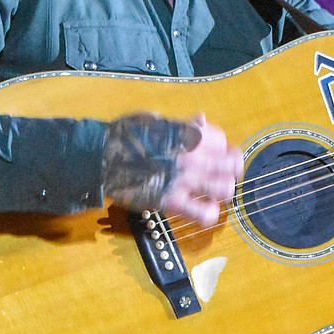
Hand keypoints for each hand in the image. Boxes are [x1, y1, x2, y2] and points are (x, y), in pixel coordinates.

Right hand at [102, 112, 242, 225]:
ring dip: (222, 191)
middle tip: (222, 173)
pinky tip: (204, 209)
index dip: (221, 146)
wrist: (102, 157)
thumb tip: (201, 119)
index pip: (222, 139)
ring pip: (224, 189)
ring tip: (213, 191)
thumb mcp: (155, 121)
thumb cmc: (125, 136)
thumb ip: (182, 124)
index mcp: (187, 133)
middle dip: (229, 169)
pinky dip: (208, 213)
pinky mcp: (172, 201)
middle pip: (232, 164)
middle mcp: (191, 155)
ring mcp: (184, 180)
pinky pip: (203, 214)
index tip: (215, 151)